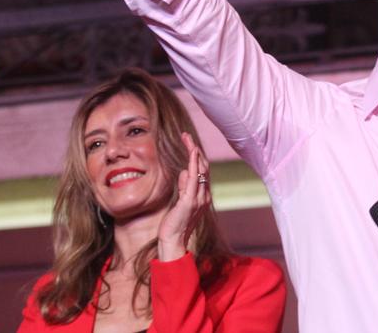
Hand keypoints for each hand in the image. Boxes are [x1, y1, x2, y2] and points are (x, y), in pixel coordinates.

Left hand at [157, 133, 210, 261]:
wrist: (173, 241)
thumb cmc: (175, 224)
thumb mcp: (180, 202)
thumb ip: (183, 187)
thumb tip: (183, 172)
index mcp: (203, 196)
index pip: (202, 172)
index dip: (197, 156)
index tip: (190, 144)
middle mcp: (204, 195)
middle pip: (204, 167)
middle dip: (195, 149)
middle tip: (186, 136)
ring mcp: (199, 198)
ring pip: (200, 169)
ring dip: (194, 151)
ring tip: (187, 138)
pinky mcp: (190, 200)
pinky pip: (195, 178)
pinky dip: (194, 163)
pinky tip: (193, 152)